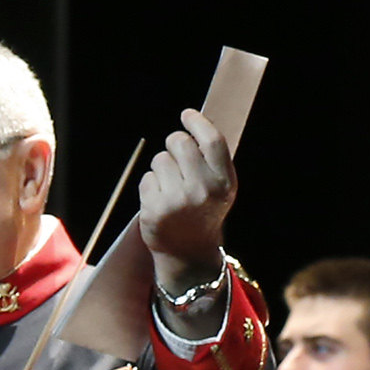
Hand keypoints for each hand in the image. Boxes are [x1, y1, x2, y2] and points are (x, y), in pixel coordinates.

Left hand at [141, 107, 238, 298]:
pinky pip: (146, 179)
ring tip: (171, 188)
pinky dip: (150, 186)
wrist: (188, 254)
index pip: (211, 140)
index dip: (197, 122)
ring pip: (159, 159)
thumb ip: (212, 160)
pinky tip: (161, 201)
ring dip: (161, 169)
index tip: (187, 115)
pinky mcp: (154, 210)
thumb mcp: (219, 189)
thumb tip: (195, 122)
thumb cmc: (203, 213)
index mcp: (223, 183)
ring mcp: (177, 201)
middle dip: (174, 144)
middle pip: (179, 142)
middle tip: (177, 159)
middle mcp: (202, 190)